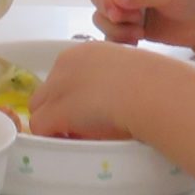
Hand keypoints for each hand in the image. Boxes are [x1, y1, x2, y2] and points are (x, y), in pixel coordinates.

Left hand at [30, 40, 160, 141]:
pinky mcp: (56, 111)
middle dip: (59, 109)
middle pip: (47, 91)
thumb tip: (114, 98)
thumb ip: (114, 80)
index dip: (72, 96)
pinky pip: (40, 127)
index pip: (64, 74)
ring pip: (40, 109)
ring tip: (80, 137)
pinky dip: (53, 137)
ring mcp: (57, 86)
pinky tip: (73, 143)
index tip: (90, 110)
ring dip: (56, 124)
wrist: (153, 93)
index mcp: (86, 51)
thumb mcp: (130, 73)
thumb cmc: (154, 84)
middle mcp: (65, 63)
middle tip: (83, 127)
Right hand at [88, 0, 194, 69]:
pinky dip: (119, 39)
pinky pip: (112, 33)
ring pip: (102, 18)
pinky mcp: (131, 27)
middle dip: (110, 13)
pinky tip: (137, 40)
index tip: (116, 11)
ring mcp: (129, 8)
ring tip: (139, 34)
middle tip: (131, 21)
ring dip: (115, 29)